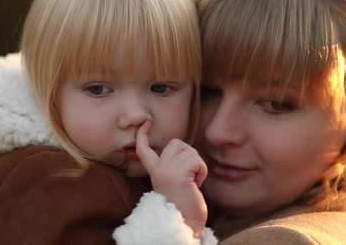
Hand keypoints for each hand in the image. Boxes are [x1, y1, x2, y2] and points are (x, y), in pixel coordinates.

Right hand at [135, 121, 207, 236]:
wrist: (184, 223)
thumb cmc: (185, 206)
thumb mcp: (175, 182)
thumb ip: (174, 166)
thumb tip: (184, 150)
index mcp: (155, 172)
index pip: (144, 150)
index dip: (143, 135)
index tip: (146, 123)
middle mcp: (158, 169)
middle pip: (176, 143)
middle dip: (189, 154)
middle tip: (189, 176)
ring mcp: (167, 170)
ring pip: (191, 151)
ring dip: (198, 166)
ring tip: (191, 184)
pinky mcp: (179, 173)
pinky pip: (198, 161)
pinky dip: (202, 172)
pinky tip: (195, 185)